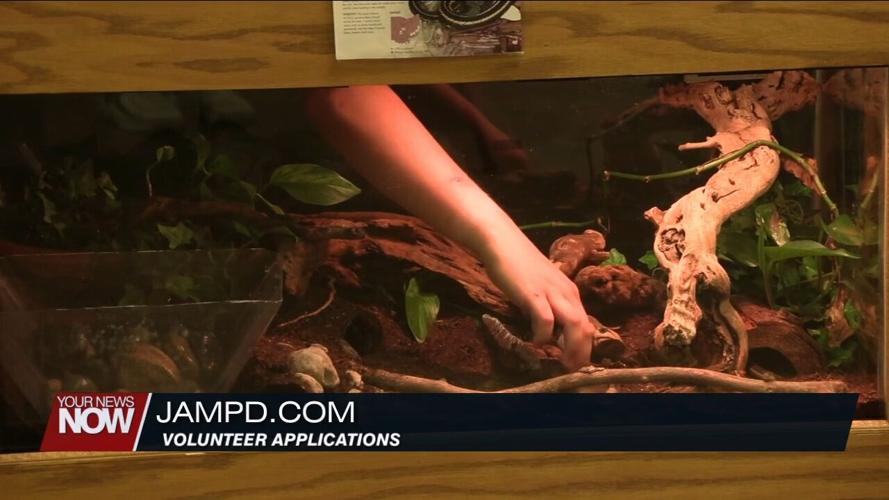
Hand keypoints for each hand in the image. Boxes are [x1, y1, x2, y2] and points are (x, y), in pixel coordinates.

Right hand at [479, 233, 593, 369]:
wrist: (502, 241)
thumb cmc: (518, 264)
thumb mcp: (541, 286)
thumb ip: (548, 305)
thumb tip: (548, 330)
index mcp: (570, 292)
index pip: (586, 324)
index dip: (584, 347)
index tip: (575, 363)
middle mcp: (567, 293)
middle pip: (585, 328)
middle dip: (582, 353)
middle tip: (572, 369)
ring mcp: (551, 292)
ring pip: (574, 325)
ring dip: (571, 348)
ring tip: (561, 363)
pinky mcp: (534, 293)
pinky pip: (546, 320)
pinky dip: (543, 336)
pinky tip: (534, 342)